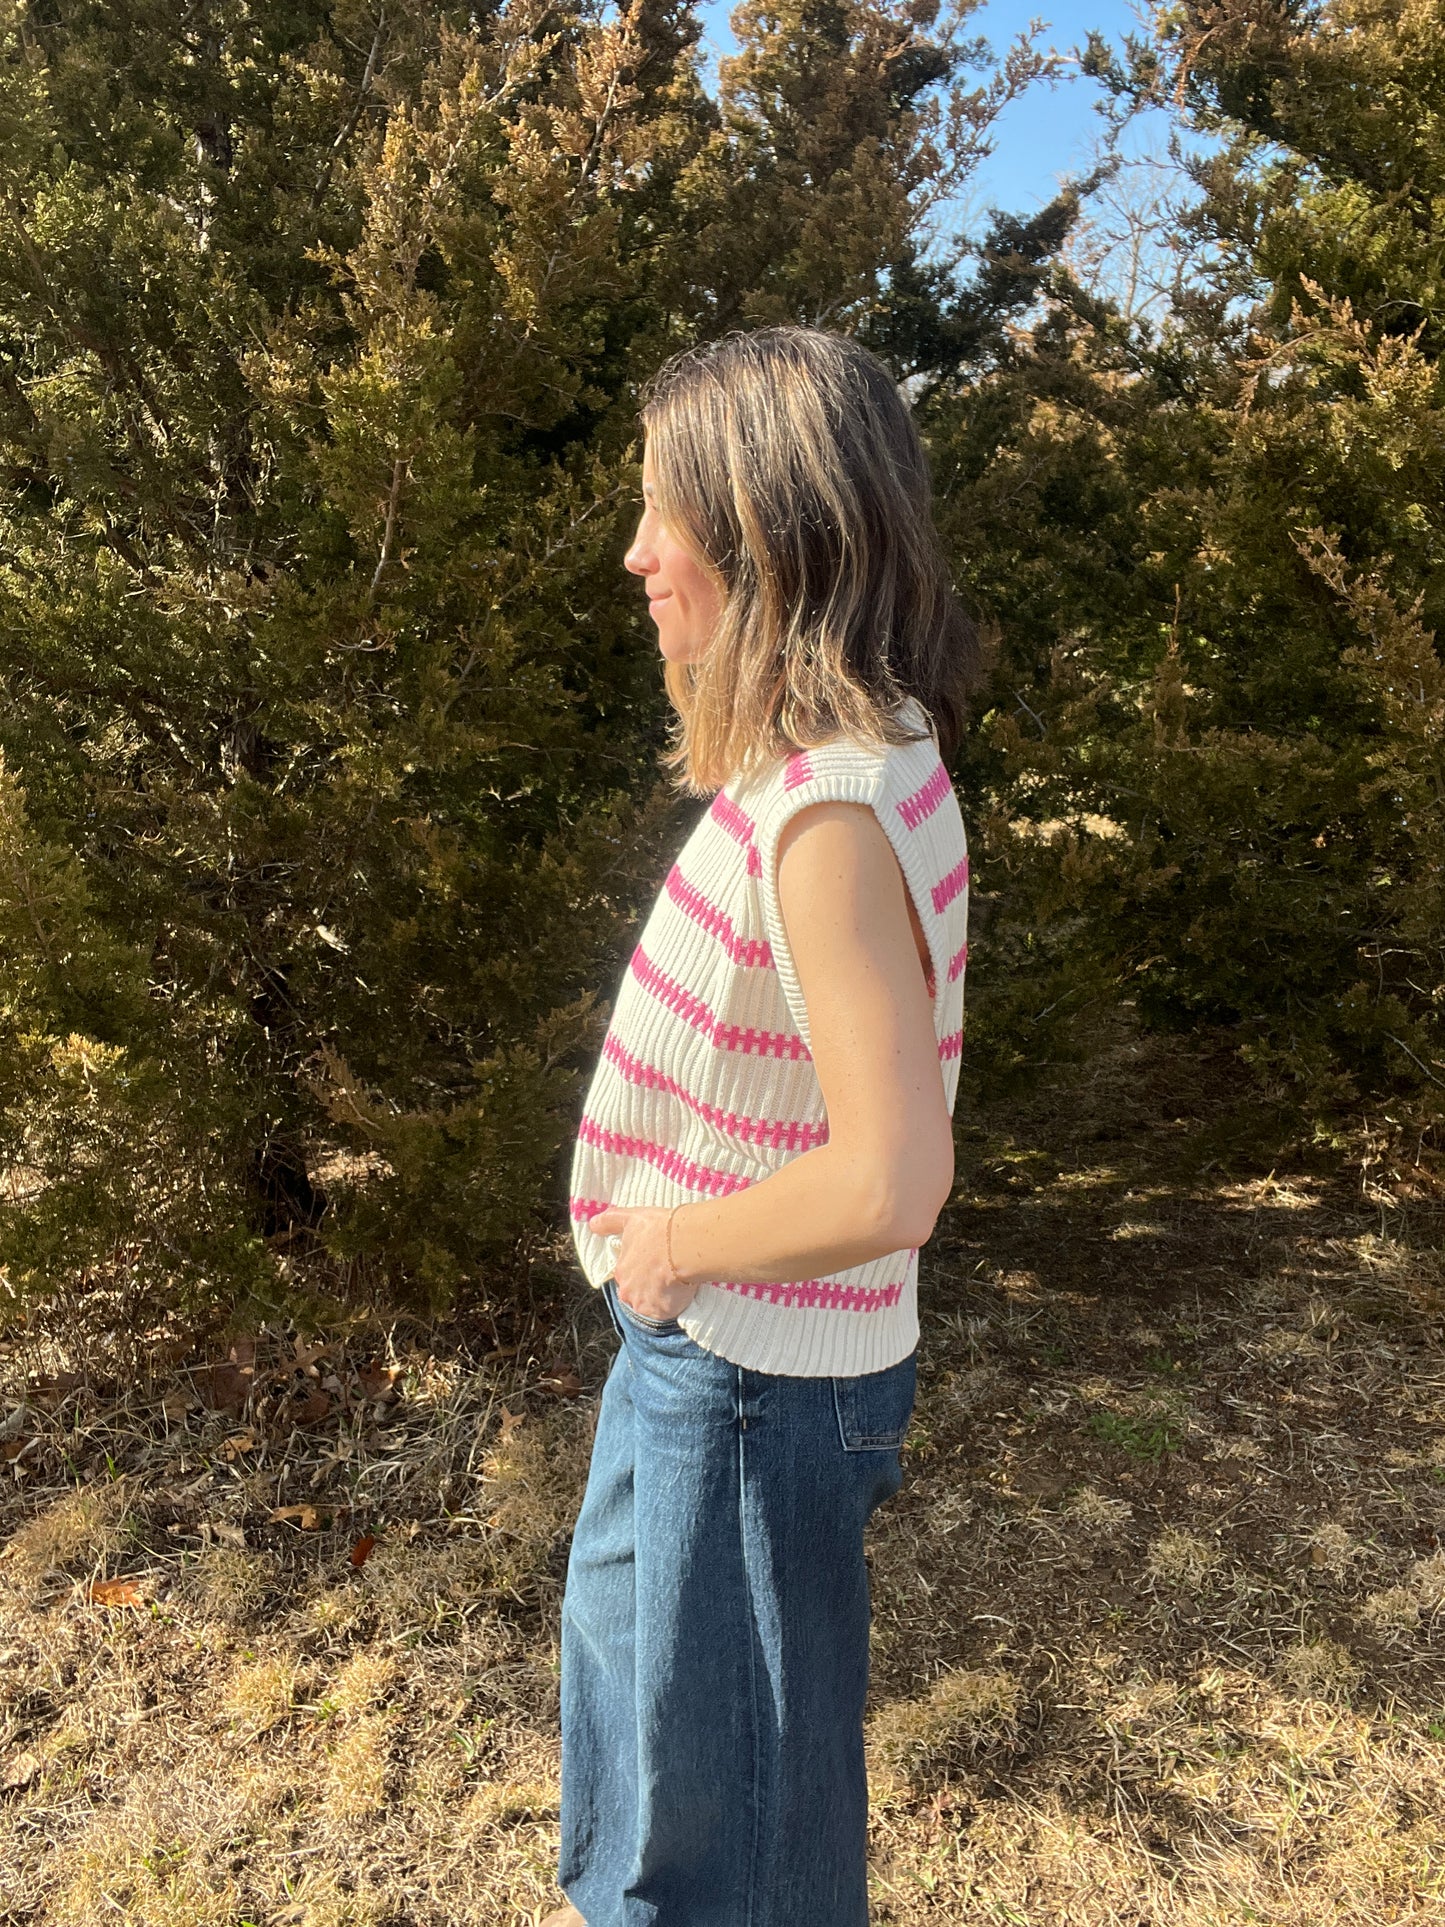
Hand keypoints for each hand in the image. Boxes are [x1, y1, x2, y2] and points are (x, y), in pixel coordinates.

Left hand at [589, 1204, 698, 1322]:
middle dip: (649, 1286)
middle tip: (666, 1273)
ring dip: (660, 1297)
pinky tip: (681, 1291)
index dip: (642, 1270)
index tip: (654, 1263)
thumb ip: (610, 1222)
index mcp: (620, 1270)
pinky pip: (665, 1313)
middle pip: (637, 1292)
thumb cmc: (658, 1231)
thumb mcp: (631, 1218)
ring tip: (675, 1282)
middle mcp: (627, 1290)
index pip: (628, 1275)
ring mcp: (643, 1303)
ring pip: (650, 1304)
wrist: (683, 1245)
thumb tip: (593, 1224)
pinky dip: (672, 1305)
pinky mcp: (660, 1313)